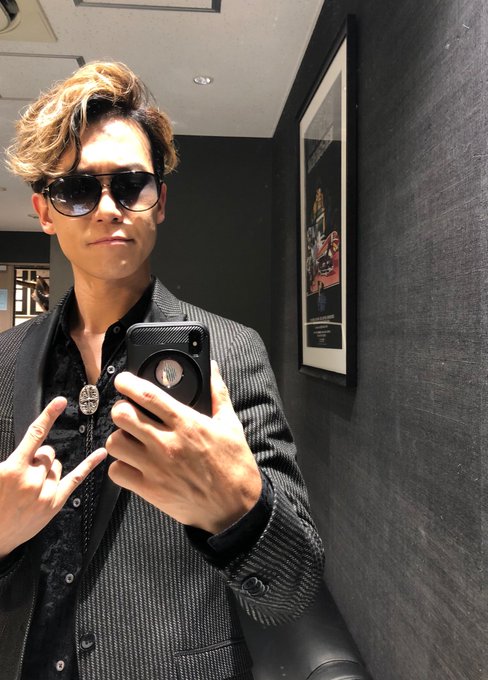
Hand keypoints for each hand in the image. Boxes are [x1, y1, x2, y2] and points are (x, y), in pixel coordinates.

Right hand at [0, 397, 106, 559]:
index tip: (60, 401)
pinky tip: (100, 453)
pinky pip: (76, 479)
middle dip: (37, 457)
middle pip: (47, 452)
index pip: (35, 435)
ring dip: (47, 469)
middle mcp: (32, 479)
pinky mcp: (54, 503)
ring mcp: (45, 492)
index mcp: (13, 468)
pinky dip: (89, 465)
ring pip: (56, 465)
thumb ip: (10, 459)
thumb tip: (28, 448)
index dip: (48, 416)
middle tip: (24, 473)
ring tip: (30, 485)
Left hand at [107, 361, 261, 533]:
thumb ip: (218, 393)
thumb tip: (212, 368)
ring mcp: (155, 467)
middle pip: (122, 416)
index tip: (123, 380)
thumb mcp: (231, 424)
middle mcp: (167, 443)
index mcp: (186, 424)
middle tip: (128, 412)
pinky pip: (117, 472)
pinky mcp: (149, 489)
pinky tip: (132, 463)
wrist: (236, 508)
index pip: (147, 395)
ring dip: (119, 437)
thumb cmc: (234, 465)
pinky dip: (120, 466)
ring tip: (130, 439)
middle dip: (121, 409)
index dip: (128, 383)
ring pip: (114, 443)